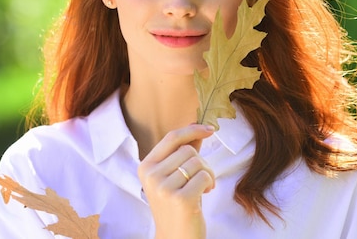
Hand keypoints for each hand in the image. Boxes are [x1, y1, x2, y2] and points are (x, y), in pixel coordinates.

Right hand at [138, 124, 215, 238]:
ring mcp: (164, 188)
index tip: (209, 129)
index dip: (192, 130)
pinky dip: (210, 183)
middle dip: (203, 162)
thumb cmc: (177, 205)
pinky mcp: (180, 199)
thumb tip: (198, 128)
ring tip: (204, 188)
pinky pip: (205, 176)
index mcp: (146, 167)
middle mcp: (151, 176)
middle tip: (203, 179)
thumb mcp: (176, 176)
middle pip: (188, 150)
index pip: (171, 138)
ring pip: (198, 162)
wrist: (175, 237)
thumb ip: (183, 153)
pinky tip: (205, 195)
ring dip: (208, 173)